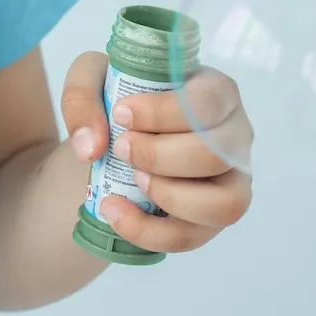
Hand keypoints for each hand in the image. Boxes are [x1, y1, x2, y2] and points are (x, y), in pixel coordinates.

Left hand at [61, 51, 253, 253]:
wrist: (112, 141)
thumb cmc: (118, 100)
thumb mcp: (90, 78)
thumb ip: (81, 97)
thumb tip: (91, 147)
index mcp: (216, 92)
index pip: (207, 103)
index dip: (163, 113)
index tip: (120, 114)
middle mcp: (234, 137)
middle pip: (216, 155)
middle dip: (160, 156)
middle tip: (120, 148)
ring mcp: (230, 182)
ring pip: (224, 204)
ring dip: (169, 196)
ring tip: (132, 179)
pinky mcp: (211, 219)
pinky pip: (193, 237)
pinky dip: (150, 231)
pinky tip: (115, 211)